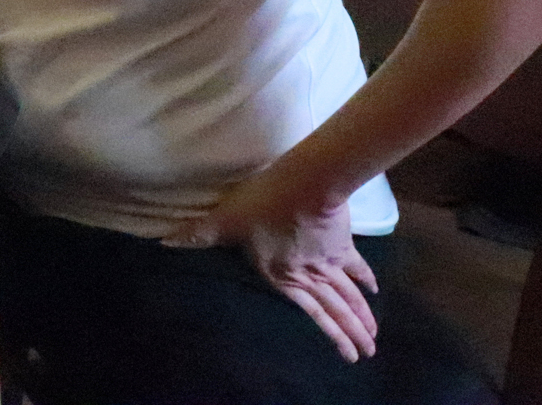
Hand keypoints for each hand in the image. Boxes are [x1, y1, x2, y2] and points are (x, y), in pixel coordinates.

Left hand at [164, 173, 379, 361]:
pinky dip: (367, 279)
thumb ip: (198, 234)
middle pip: (337, 309)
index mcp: (283, 276)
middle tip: (370, 352)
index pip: (312, 312)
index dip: (331, 334)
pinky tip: (376, 292)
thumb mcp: (225, 221)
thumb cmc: (260, 204)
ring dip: (364, 315)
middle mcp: (310, 274)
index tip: (349, 355)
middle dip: (354, 332)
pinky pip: (357, 266)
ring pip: (350, 294)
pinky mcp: (342, 244)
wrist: (303, 185)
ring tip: (375, 335)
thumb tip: (165, 242)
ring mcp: (329, 261)